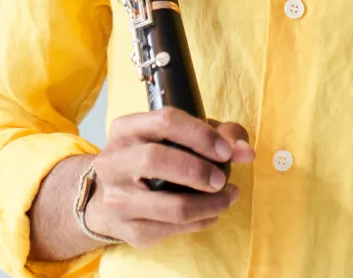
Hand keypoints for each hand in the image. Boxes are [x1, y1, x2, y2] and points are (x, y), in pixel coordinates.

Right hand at [81, 107, 254, 247]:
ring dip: (209, 204)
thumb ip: (216, 135)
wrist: (107, 199)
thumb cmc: (152, 159)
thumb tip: (245, 151)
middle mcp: (113, 162)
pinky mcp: (129, 230)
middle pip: (155, 160)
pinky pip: (173, 229)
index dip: (201, 135)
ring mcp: (117, 199)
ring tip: (227, 197)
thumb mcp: (177, 137)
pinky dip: (201, 221)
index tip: (226, 151)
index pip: (164, 121)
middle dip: (198, 170)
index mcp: (126, 130)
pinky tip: (212, 212)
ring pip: (170, 206)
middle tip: (222, 179)